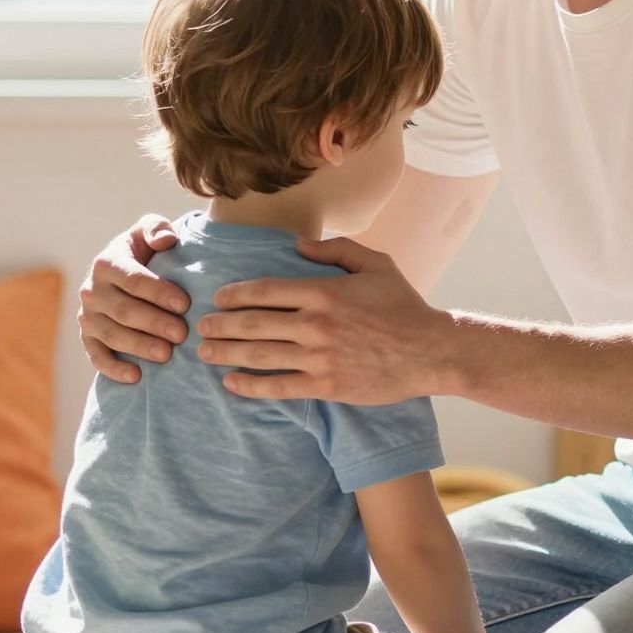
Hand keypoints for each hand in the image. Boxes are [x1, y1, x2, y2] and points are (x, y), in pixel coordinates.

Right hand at [79, 215, 188, 382]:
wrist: (125, 272)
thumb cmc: (145, 251)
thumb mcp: (149, 230)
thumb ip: (157, 228)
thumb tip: (166, 240)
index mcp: (107, 262)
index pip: (133, 279)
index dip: (158, 292)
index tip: (184, 303)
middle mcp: (92, 290)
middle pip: (123, 310)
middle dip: (154, 323)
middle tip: (182, 334)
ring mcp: (87, 316)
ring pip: (111, 334)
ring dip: (138, 346)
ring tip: (166, 355)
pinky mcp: (88, 337)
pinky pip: (96, 355)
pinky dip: (113, 368)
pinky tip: (136, 377)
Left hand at [199, 237, 452, 403]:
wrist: (432, 352)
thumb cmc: (405, 306)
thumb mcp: (377, 265)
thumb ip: (337, 250)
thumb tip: (298, 245)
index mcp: (324, 291)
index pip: (265, 290)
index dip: (235, 295)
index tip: (217, 298)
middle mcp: (316, 324)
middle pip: (254, 323)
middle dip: (221, 325)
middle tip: (200, 327)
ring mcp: (320, 357)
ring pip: (260, 355)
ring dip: (226, 353)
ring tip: (206, 352)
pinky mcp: (327, 386)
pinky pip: (279, 386)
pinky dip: (251, 385)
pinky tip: (232, 382)